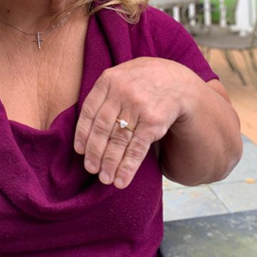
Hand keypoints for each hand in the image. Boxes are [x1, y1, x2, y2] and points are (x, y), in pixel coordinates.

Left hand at [74, 57, 197, 188]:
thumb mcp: (120, 77)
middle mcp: (121, 92)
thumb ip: (103, 95)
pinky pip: (136, 148)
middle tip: (91, 169)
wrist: (177, 82)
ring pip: (118, 140)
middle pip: (102, 127)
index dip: (82, 133)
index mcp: (108, 80)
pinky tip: (121, 179)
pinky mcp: (153, 121)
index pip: (89, 110)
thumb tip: (85, 132)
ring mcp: (137, 107)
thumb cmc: (141, 82)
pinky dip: (127, 166)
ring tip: (105, 179)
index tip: (79, 151)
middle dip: (94, 152)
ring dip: (110, 163)